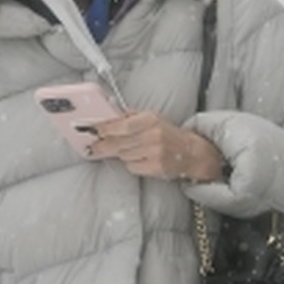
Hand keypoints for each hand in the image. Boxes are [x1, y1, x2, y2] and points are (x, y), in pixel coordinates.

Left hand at [88, 111, 223, 181]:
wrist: (191, 152)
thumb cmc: (166, 133)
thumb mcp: (151, 118)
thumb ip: (130, 116)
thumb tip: (106, 116)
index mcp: (151, 119)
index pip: (122, 125)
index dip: (104, 128)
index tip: (93, 130)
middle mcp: (154, 135)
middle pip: (118, 142)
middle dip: (102, 145)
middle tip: (93, 146)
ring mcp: (155, 152)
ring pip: (123, 155)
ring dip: (120, 153)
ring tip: (128, 149)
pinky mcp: (155, 168)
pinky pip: (131, 167)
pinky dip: (131, 164)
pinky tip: (140, 159)